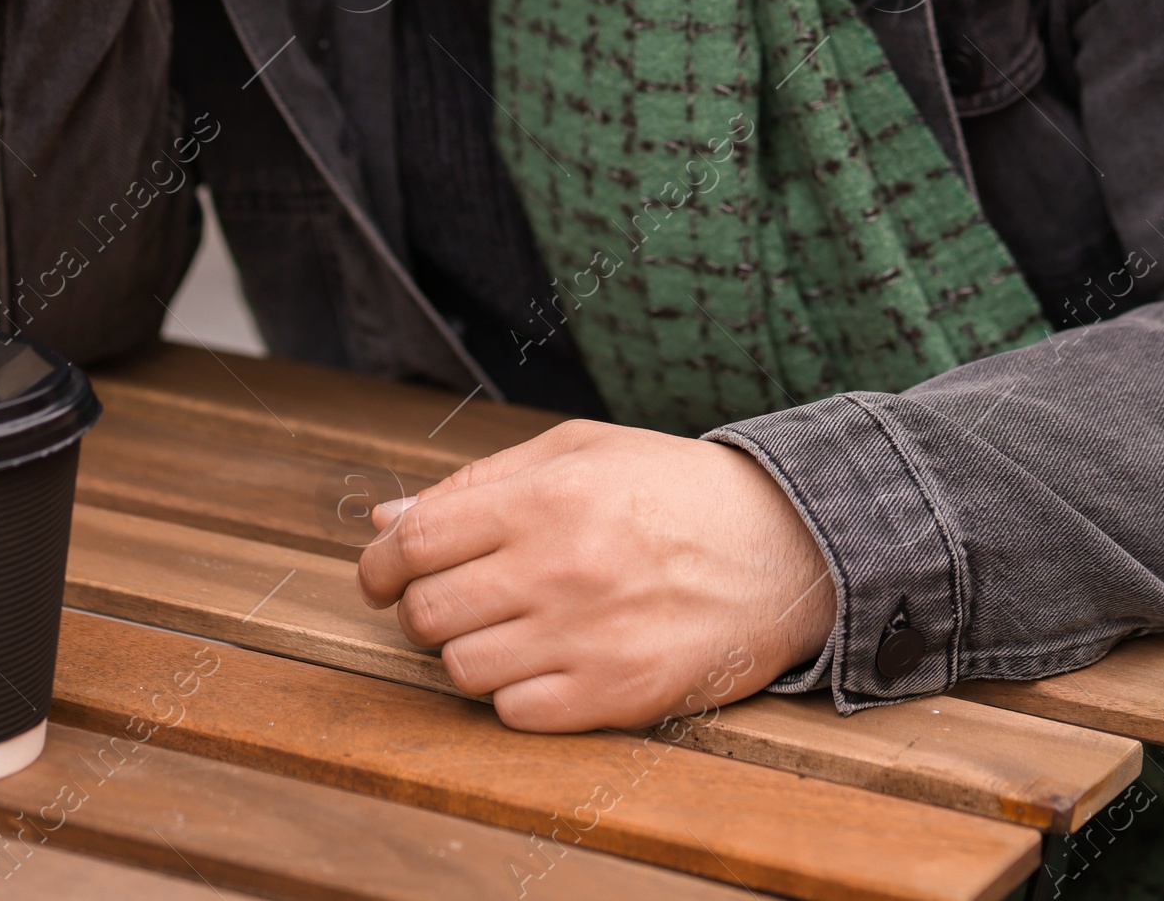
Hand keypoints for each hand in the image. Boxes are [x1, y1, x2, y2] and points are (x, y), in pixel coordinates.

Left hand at [357, 420, 836, 731]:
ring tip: (504, 628)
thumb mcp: (580, 450)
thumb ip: (478, 482)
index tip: (382, 573)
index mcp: (547, 495)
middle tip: (449, 599)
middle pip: (426, 612)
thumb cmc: (671, 488)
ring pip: (462, 670)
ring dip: (466, 652)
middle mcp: (560, 567)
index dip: (380, 562)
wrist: (782, 545)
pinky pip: (514, 713)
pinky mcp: (616, 696)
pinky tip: (544, 660)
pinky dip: (513, 693)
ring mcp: (588, 638)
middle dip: (419, 608)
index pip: (416, 540)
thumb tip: (385, 520)